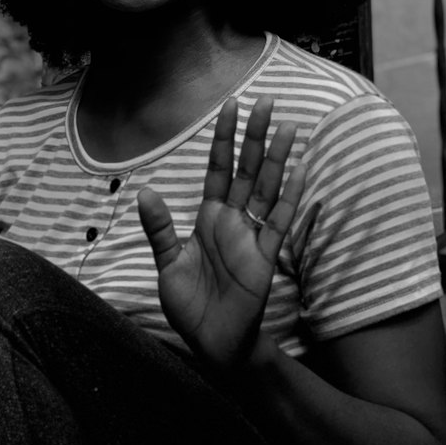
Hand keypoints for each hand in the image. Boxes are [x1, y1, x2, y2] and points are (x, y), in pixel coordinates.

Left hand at [137, 96, 305, 372]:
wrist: (212, 343)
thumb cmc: (191, 305)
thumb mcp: (168, 264)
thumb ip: (160, 229)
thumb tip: (145, 192)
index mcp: (207, 218)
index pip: (217, 168)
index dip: (223, 138)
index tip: (230, 105)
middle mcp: (232, 221)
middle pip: (246, 169)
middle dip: (255, 136)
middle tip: (268, 101)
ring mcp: (251, 236)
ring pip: (266, 189)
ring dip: (277, 159)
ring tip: (289, 127)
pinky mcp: (264, 258)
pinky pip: (278, 223)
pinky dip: (290, 198)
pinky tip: (300, 173)